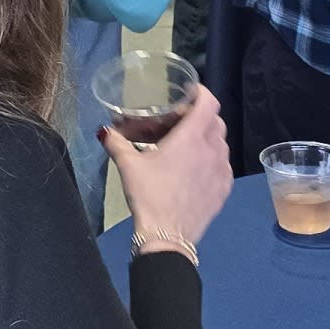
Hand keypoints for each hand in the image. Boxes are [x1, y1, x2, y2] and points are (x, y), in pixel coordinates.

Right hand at [105, 87, 231, 251]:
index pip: (208, 102)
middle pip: (215, 120)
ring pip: (221, 142)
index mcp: (191, 137)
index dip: (200, 93)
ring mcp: (222, 169)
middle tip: (179, 123)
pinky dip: (212, 159)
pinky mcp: (225, 188)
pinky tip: (194, 170)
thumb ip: (117, 144)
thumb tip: (104, 132)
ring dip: (207, 137)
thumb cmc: (149, 195)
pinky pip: (223, 164)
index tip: (188, 93)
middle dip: (200, 116)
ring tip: (186, 147)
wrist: (167, 236)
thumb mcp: (129, 166)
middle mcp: (212, 149)